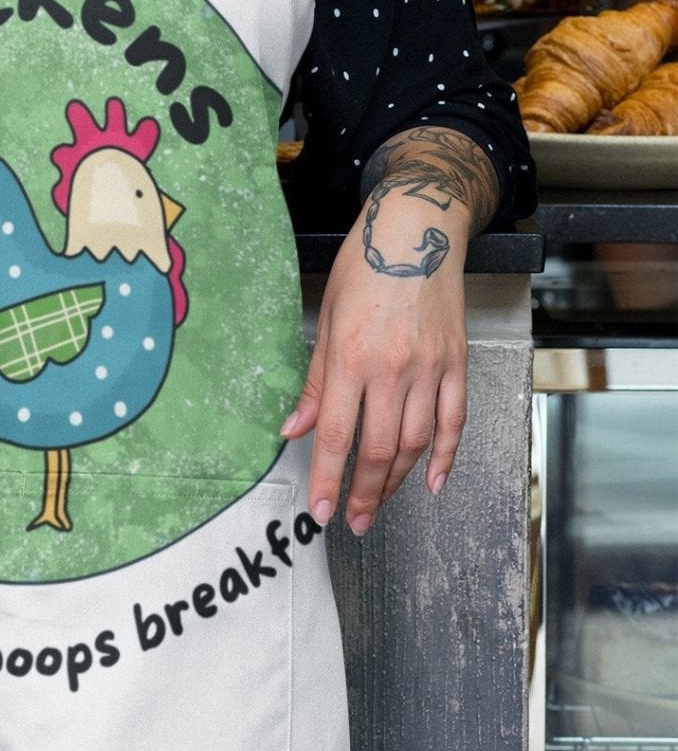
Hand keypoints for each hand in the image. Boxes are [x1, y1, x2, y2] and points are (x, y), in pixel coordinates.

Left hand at [279, 127, 492, 533]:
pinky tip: (435, 483)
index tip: (320, 510)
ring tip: (379, 504)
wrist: (418, 230)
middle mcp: (392, 368)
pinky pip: (454, 421)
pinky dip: (446, 457)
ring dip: (397, 482)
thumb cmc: (363, 266)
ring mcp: (430, 368)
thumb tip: (293, 428)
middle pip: (379, 449)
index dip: (327, 478)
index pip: (335, 434)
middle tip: (352, 520)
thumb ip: (314, 379)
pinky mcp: (457, 363)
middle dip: (363, 493)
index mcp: (350, 356)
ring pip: (416, 443)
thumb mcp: (325, 316)